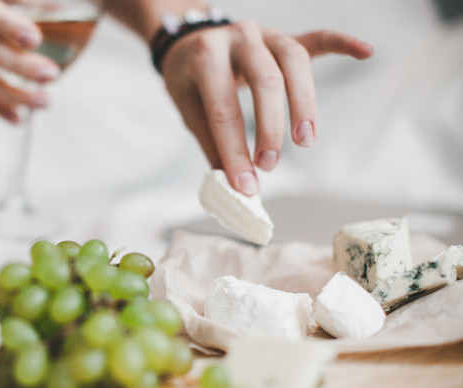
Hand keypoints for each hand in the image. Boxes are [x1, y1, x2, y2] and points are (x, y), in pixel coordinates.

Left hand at [159, 21, 373, 194]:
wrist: (189, 39)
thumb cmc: (190, 79)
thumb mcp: (189, 108)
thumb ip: (212, 144)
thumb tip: (232, 188)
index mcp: (205, 56)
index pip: (224, 110)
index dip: (235, 152)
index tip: (246, 186)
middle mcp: (238, 37)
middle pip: (265, 80)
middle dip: (270, 128)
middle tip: (269, 165)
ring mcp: (264, 34)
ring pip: (294, 62)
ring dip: (303, 103)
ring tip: (304, 141)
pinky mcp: (284, 36)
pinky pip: (316, 38)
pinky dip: (342, 43)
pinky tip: (365, 52)